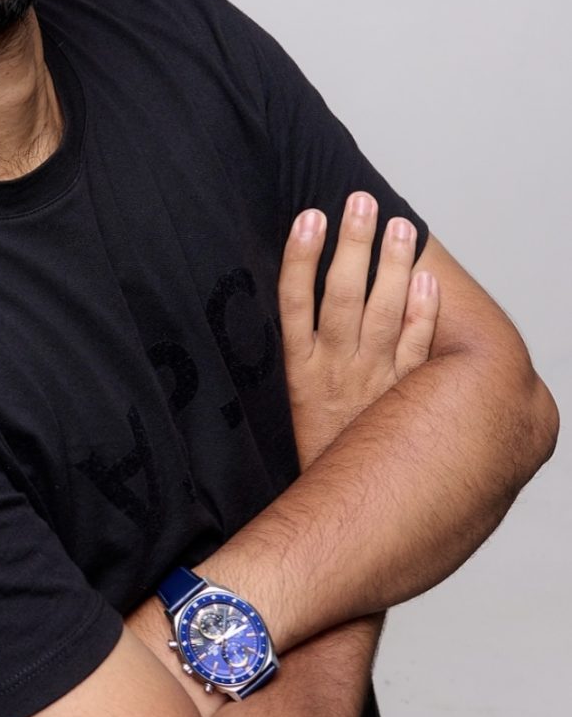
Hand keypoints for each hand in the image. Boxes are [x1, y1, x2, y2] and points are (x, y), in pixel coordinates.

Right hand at [278, 192, 438, 468]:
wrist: (336, 514)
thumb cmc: (315, 452)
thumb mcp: (290, 405)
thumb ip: (299, 356)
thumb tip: (295, 299)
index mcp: (298, 372)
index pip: (294, 302)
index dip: (301, 258)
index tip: (309, 217)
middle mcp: (334, 372)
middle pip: (342, 297)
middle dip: (352, 246)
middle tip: (361, 202)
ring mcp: (371, 384)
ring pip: (381, 315)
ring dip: (391, 268)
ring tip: (398, 226)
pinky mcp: (401, 399)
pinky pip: (414, 351)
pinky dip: (421, 316)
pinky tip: (425, 282)